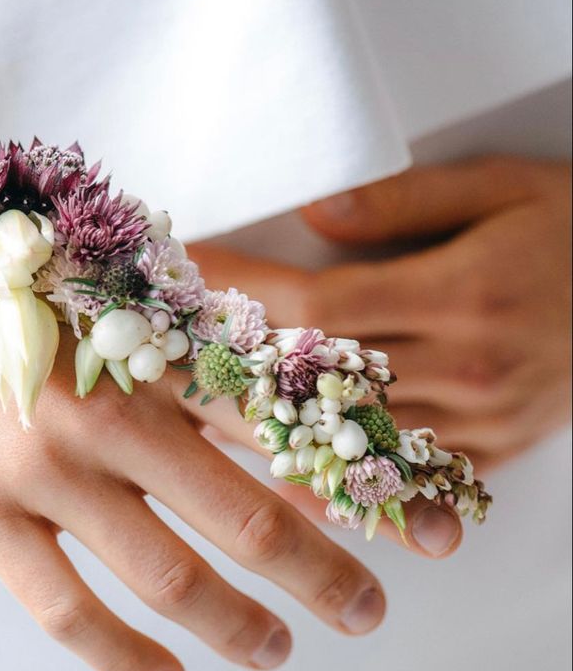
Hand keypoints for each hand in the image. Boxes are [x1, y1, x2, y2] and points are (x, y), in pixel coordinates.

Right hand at [0, 278, 404, 670]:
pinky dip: (123, 657)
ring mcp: (38, 471)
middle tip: (366, 613)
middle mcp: (104, 412)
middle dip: (321, 571)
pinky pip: (63, 611)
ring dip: (236, 624)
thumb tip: (272, 417)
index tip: (410, 525)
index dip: (353, 476)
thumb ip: (183, 354)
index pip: (278, 425)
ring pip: (164, 573)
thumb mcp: (99, 298)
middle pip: (243, 513)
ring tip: (278, 651)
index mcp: (144, 347)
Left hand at [190, 156, 571, 473]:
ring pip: (351, 438)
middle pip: (320, 378)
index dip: (244, 293)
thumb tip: (312, 216)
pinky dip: (342, 481)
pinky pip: (401, 480)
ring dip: (272, 428)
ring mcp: (478, 420)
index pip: (319, 302)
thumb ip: (402, 202)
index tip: (189, 283)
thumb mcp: (500, 189)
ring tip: (201, 416)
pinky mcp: (491, 452)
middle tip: (170, 358)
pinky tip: (288, 478)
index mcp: (458, 294)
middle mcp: (463, 367)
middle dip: (236, 366)